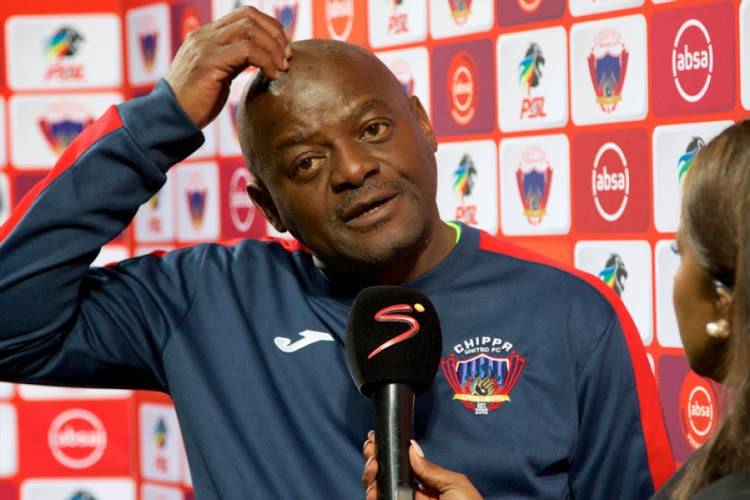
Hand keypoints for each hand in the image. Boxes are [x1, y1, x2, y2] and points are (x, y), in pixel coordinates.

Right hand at [165, 6, 290, 127]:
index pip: (245, 15)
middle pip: (250, 16)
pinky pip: (247, 50)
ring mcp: (205, 46)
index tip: (283, 50)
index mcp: (207, 35)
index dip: (270, 28)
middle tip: (287, 58)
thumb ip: (235, 60)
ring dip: (273, 47)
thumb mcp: (219, 74)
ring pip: (251, 29)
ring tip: (282, 68)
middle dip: (276, 35)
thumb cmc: (197, 103)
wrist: (171, 119)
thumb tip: (263, 57)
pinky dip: (266, 61)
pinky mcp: (209, 61)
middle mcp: (205, 35)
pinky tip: (272, 76)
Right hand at [363, 431, 483, 499]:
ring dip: (370, 477)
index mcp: (426, 485)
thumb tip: (411, 448)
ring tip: (373, 466)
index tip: (378, 440)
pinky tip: (374, 490)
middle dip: (374, 460)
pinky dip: (372, 497)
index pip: (401, 467)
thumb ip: (431, 469)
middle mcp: (412, 496)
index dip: (388, 454)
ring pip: (378, 491)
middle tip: (371, 449)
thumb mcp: (455, 484)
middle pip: (385, 476)